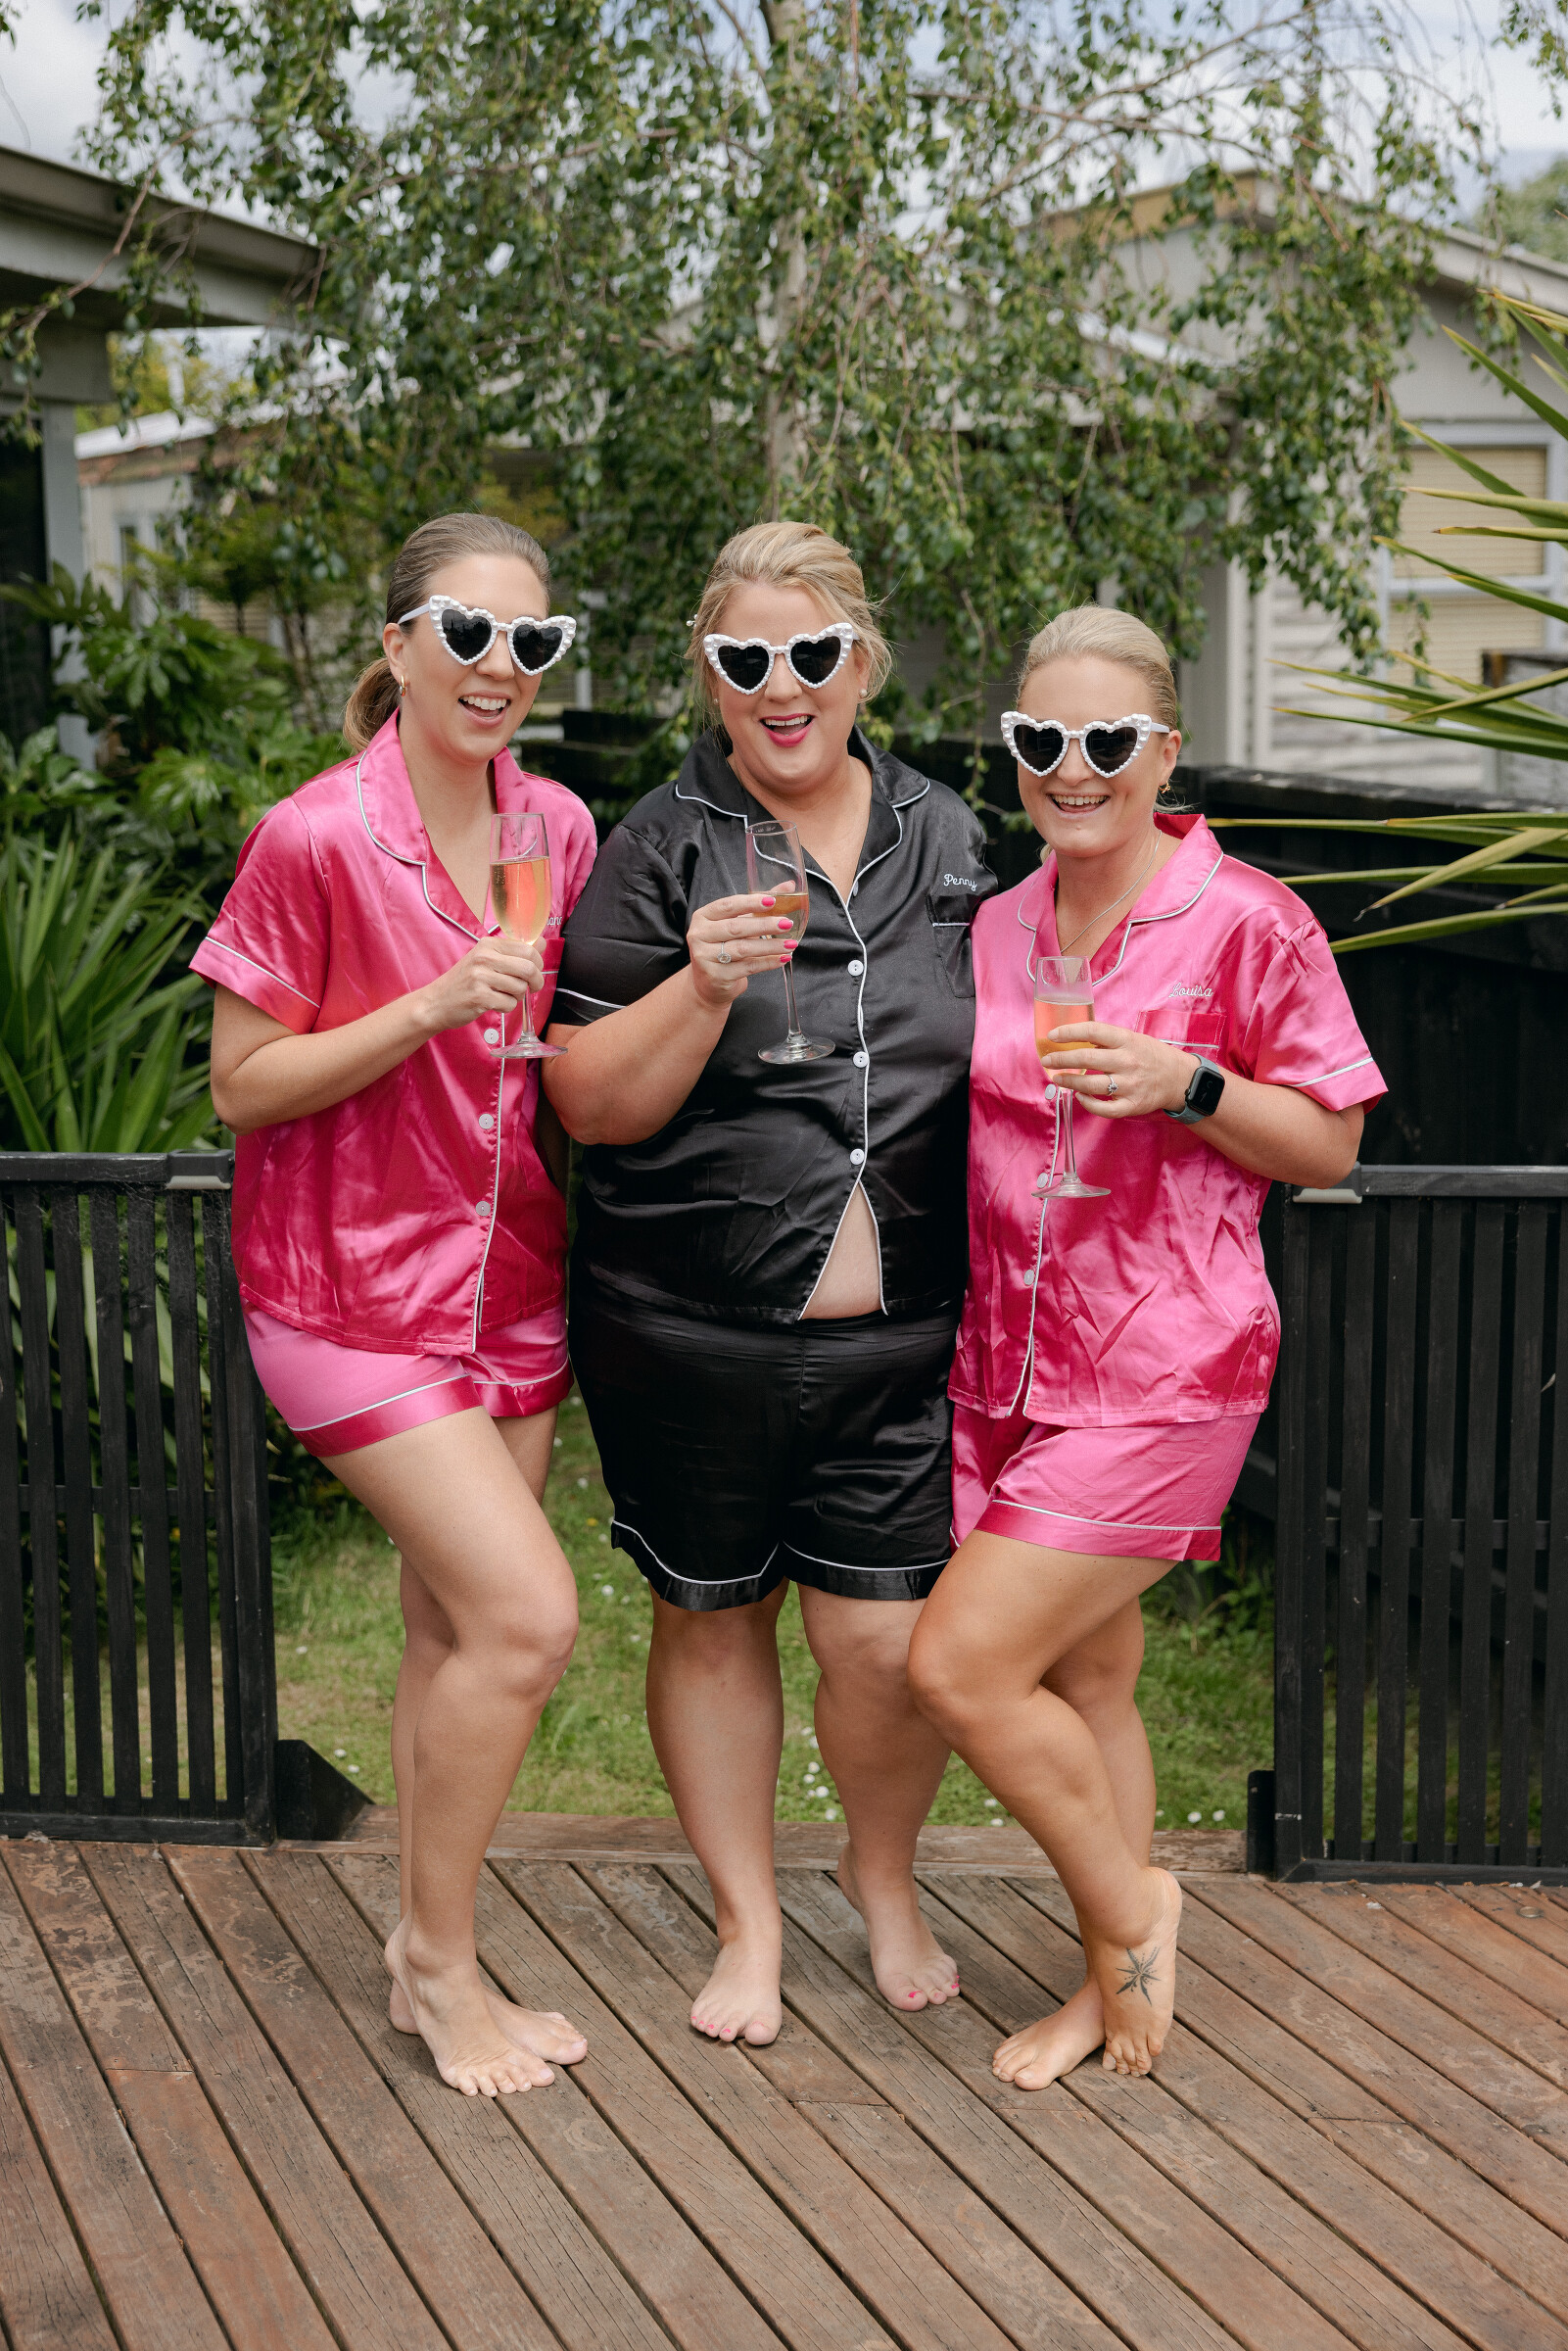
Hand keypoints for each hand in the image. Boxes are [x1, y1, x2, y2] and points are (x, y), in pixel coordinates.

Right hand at [418, 936, 544, 1035]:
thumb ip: (514, 951)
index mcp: (488, 944)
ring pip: (520, 988)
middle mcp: (484, 957)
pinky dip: (506, 1007)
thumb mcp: (486, 959)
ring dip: (517, 996)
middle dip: (536, 981)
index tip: (535, 971)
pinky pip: (509, 1004)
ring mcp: (481, 977)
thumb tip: (542, 942)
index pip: (528, 949)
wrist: (436, 1002)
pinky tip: (494, 1003)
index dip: (538, 963)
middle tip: (531, 988)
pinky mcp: (480, 997)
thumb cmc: (464, 981)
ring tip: (502, 995)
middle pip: (528, 968)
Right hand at [687, 891, 799, 1011]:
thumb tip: (788, 885)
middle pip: (736, 928)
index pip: (727, 906)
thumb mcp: (736, 923)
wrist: (707, 983)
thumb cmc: (723, 947)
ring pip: (743, 949)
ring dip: (770, 946)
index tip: (772, 901)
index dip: (750, 903)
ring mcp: (704, 957)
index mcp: (703, 916)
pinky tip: (782, 959)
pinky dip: (767, 962)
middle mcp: (699, 935)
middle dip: (764, 925)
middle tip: (787, 923)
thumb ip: (759, 905)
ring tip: (790, 944)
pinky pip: (747, 967)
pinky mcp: (716, 976)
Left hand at [1041, 1023, 1196, 1118]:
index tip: (1052, 1035)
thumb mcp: (1132, 1039)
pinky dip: (1088, 1104)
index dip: (1069, 1032)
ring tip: (1058, 1079)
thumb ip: (1107, 1040)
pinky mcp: (1132, 1104)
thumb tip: (1074, 1039)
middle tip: (1047, 1060)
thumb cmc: (1151, 1056)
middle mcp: (1127, 1061)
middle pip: (1086, 1058)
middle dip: (1061, 1059)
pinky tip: (1079, 1097)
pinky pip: (1104, 1108)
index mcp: (1126, 1040)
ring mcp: (1130, 1084)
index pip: (1092, 1030)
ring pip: (1091, 1085)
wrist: (1180, 1078)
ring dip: (1069, 1082)